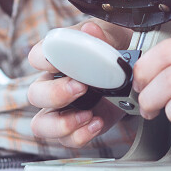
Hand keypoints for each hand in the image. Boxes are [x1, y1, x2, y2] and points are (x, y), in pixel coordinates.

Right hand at [28, 21, 129, 147]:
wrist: (134, 72)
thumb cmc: (114, 48)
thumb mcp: (112, 36)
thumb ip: (100, 34)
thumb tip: (89, 31)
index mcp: (57, 58)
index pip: (36, 57)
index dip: (44, 61)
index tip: (59, 63)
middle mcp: (54, 84)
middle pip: (35, 94)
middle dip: (56, 94)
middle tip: (81, 88)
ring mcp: (63, 109)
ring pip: (41, 124)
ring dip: (62, 123)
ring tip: (86, 115)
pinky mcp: (77, 126)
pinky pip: (67, 139)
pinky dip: (81, 135)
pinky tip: (98, 122)